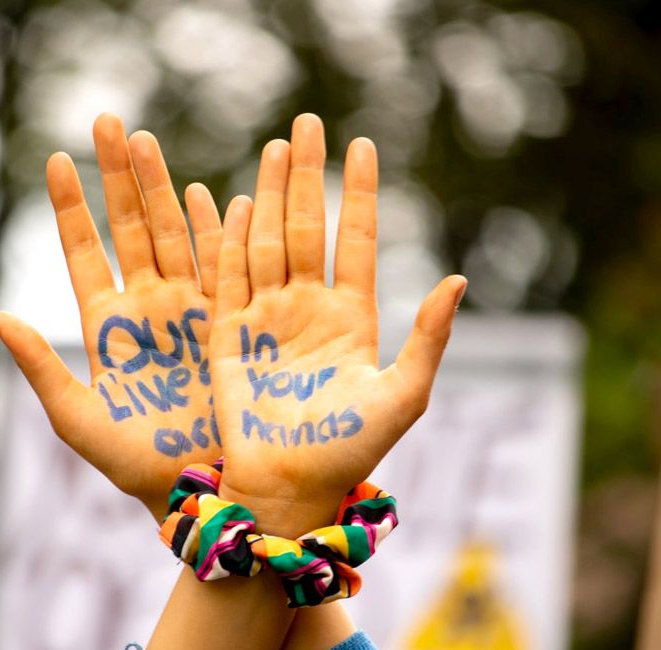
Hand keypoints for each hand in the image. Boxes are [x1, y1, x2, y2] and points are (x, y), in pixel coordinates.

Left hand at [0, 114, 222, 517]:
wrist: (196, 483)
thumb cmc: (135, 463)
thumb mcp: (77, 419)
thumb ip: (40, 366)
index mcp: (108, 328)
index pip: (85, 254)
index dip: (73, 209)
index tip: (58, 161)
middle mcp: (148, 310)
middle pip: (131, 231)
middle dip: (120, 178)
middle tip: (110, 122)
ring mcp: (188, 312)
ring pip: (174, 237)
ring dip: (163, 190)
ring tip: (149, 141)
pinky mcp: (227, 324)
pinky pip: (221, 268)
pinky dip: (215, 231)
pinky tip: (207, 194)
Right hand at [210, 114, 465, 533]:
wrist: (290, 487)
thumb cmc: (349, 451)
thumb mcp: (402, 396)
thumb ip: (429, 339)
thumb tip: (460, 279)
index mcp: (351, 319)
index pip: (355, 241)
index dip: (359, 194)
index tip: (364, 146)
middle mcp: (308, 310)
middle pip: (307, 229)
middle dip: (308, 176)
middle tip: (308, 123)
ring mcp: (266, 320)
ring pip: (266, 243)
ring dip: (271, 194)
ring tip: (276, 147)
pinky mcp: (229, 337)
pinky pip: (228, 280)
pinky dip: (231, 242)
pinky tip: (238, 203)